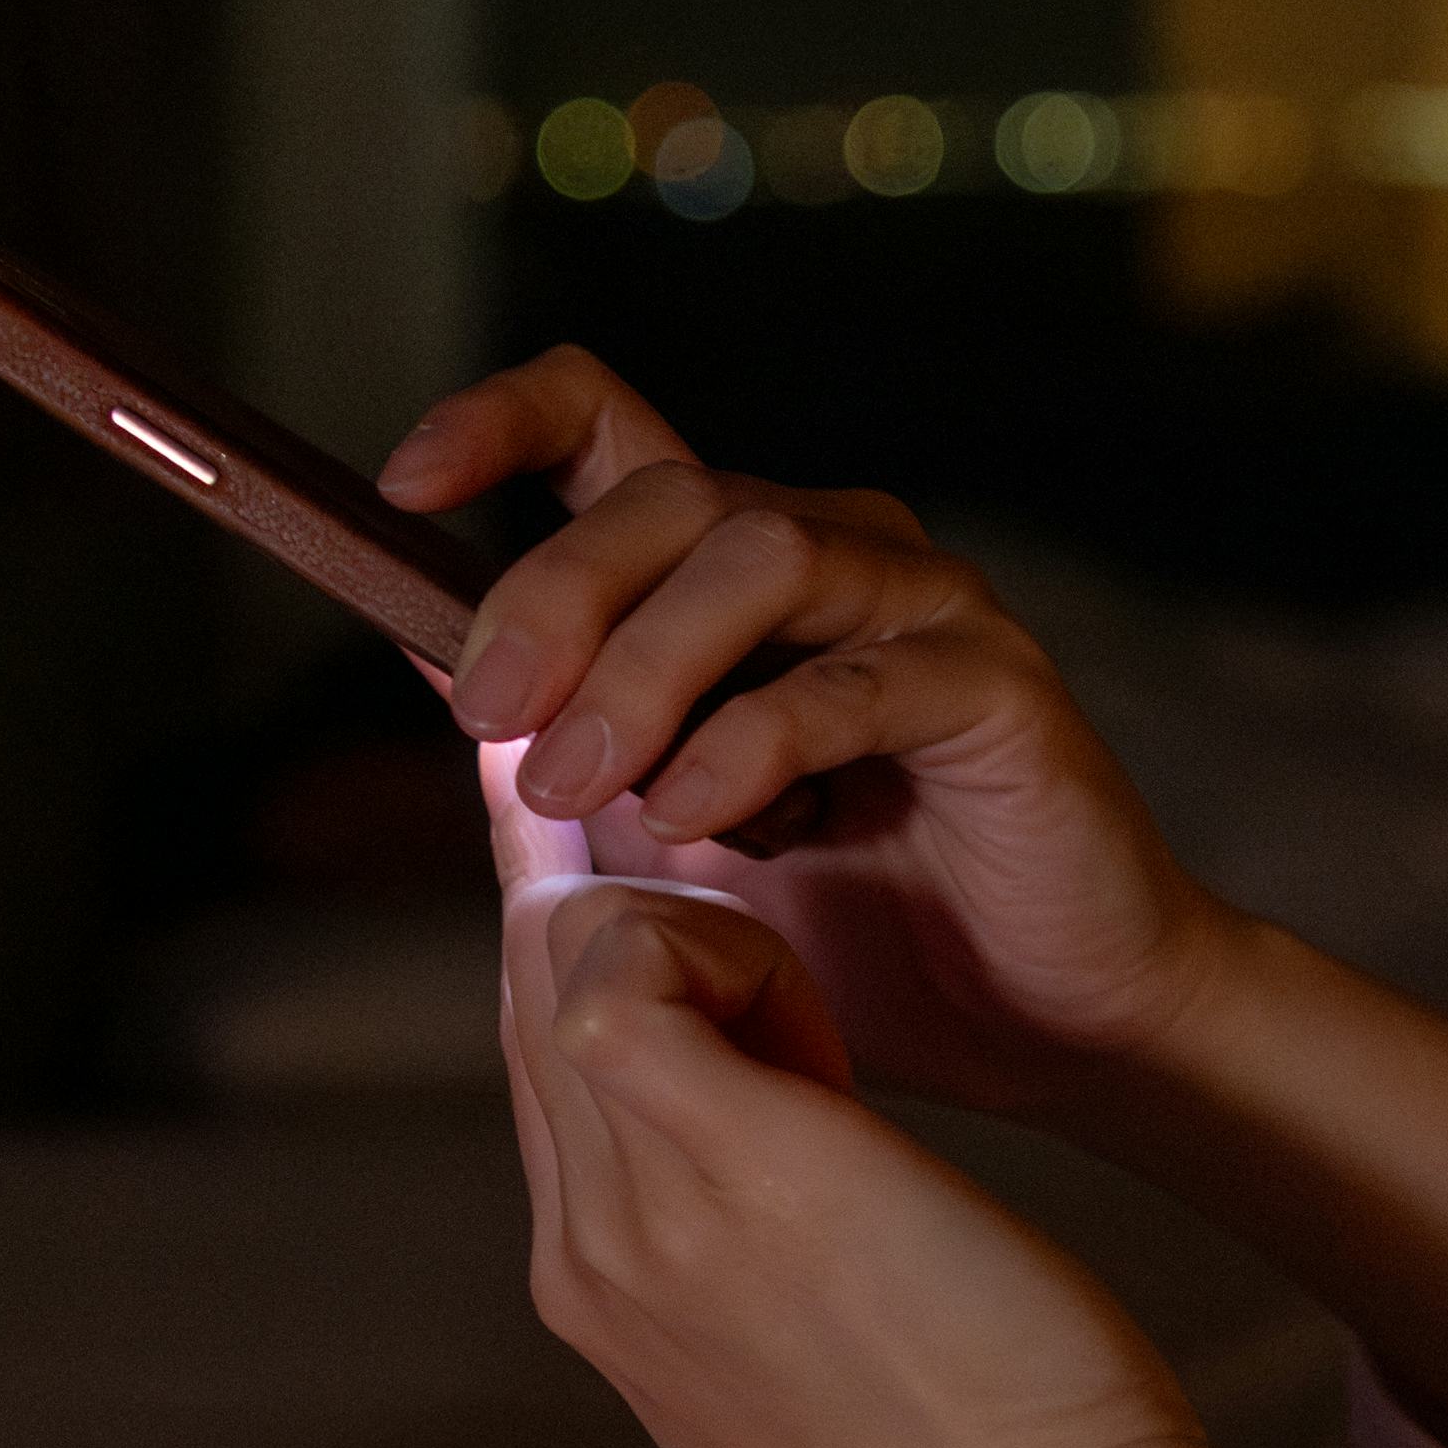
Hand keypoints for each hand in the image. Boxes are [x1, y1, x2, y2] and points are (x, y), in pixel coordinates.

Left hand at [384, 352, 1243, 1122]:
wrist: (1042, 1025)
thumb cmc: (855, 928)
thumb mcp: (657, 841)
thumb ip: (558, 740)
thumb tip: (409, 649)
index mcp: (733, 569)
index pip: (607, 423)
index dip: (500, 421)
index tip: (405, 482)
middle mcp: (832, 552)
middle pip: (667, 492)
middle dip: (553, 594)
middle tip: (486, 713)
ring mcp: (923, 607)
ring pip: (760, 555)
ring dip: (644, 666)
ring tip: (585, 787)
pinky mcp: (997, 685)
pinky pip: (857, 678)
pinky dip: (757, 741)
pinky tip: (701, 819)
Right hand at [490, 869, 1240, 1447]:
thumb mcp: (817, 1367)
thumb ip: (753, 1256)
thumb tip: (780, 1133)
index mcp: (602, 1304)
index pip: (546, 1073)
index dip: (631, 990)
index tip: (753, 997)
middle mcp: (588, 1259)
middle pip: (539, 1003)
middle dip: (662, 955)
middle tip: (809, 1033)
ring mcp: (640, 1219)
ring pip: (573, 969)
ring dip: (708, 955)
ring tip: (830, 1063)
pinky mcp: (734, 1163)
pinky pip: (633, 968)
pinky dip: (727, 946)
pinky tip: (829, 1044)